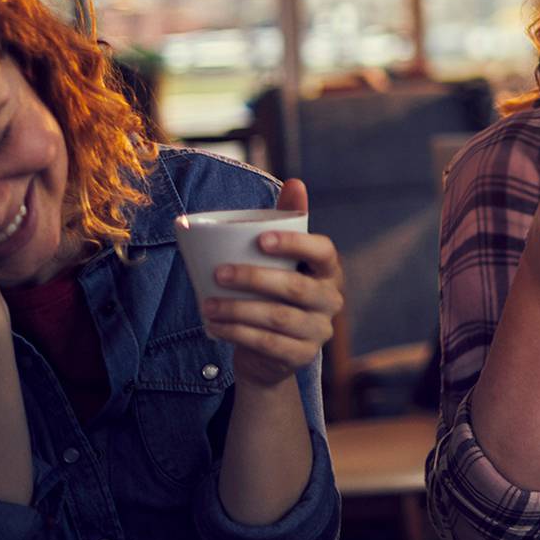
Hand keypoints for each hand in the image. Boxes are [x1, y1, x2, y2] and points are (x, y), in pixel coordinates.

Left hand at [202, 179, 344, 387]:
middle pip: (295, 288)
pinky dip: (236, 334)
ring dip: (238, 310)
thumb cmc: (275, 292)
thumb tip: (296, 182)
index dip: (296, 244)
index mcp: (329, 272)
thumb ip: (288, 222)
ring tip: (208, 304)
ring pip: (277, 318)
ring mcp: (319, 331)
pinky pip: (267, 344)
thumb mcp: (281, 259)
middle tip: (219, 273)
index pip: (324, 252)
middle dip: (254, 278)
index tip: (261, 239)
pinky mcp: (301, 357)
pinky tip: (215, 326)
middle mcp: (331, 301)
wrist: (272, 352)